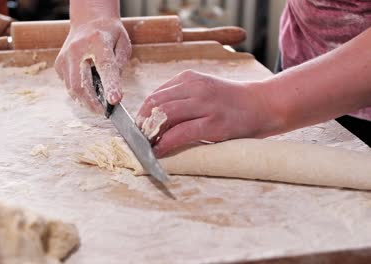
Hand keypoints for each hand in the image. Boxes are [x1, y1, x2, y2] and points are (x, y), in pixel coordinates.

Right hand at [55, 17, 130, 113]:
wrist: (88, 21)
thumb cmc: (109, 34)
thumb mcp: (123, 43)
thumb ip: (120, 64)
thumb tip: (114, 88)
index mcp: (98, 41)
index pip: (105, 67)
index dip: (110, 85)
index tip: (115, 101)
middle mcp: (77, 49)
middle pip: (81, 83)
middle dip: (92, 103)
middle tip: (104, 112)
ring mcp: (65, 57)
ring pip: (72, 88)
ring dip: (85, 102)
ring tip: (97, 106)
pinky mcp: (59, 64)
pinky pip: (69, 85)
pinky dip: (79, 93)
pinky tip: (88, 91)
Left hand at [137, 70, 281, 156]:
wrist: (263, 105)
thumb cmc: (231, 102)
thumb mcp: (204, 91)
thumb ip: (182, 99)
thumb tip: (154, 118)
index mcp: (189, 79)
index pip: (155, 95)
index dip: (142, 113)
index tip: (138, 128)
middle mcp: (195, 88)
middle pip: (155, 103)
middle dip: (142, 124)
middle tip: (139, 139)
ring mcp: (205, 105)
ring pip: (164, 116)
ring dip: (150, 133)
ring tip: (147, 146)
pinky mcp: (213, 124)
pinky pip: (180, 134)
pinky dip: (165, 144)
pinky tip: (159, 151)